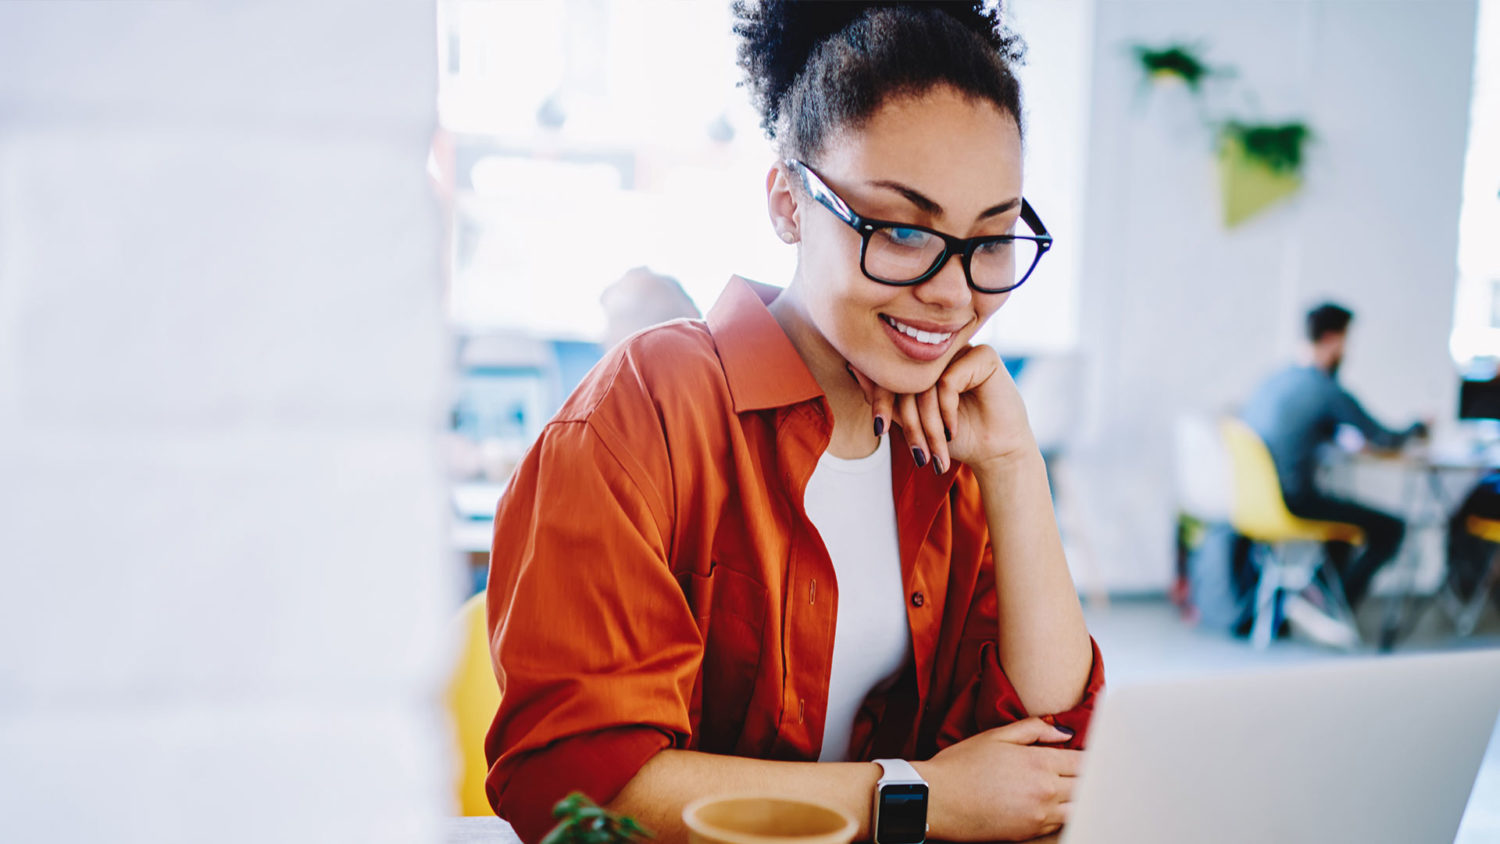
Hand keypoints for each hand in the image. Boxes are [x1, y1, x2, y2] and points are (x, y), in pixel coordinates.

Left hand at [847, 345, 1034, 474]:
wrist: (995, 452)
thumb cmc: (954, 436)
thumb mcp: (911, 420)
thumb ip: (886, 397)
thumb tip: (853, 367)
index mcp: (926, 361)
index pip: (892, 371)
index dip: (881, 400)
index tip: (879, 429)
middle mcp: (943, 351)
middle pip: (908, 377)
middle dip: (909, 421)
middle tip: (918, 453)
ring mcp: (963, 349)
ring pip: (927, 381)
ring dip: (928, 422)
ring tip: (935, 449)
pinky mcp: (984, 355)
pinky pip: (948, 380)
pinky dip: (946, 409)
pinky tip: (953, 428)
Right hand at [912, 717, 1079, 841]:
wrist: (938, 800)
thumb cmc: (961, 766)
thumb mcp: (995, 736)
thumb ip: (1033, 729)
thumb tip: (1063, 732)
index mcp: (1039, 762)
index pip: (1083, 761)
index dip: (1088, 757)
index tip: (1085, 755)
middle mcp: (1046, 790)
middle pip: (1086, 785)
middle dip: (1087, 777)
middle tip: (1080, 771)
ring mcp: (1040, 815)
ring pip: (1079, 808)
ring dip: (1079, 798)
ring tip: (1071, 790)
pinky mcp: (1031, 833)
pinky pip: (1062, 825)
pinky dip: (1064, 815)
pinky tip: (1054, 805)